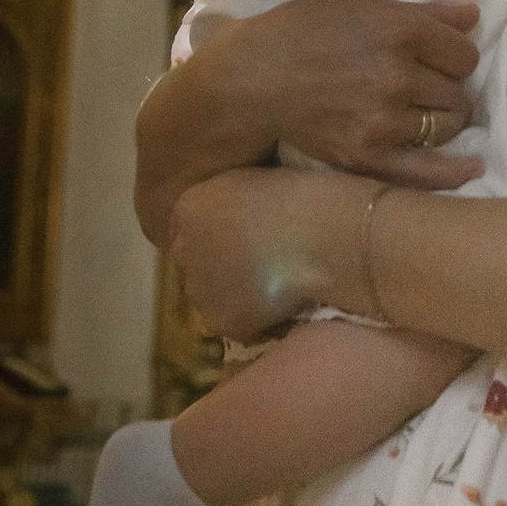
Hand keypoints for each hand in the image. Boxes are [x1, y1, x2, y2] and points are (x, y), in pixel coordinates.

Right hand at [136, 0, 483, 239]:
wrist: (249, 81)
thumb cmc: (299, 33)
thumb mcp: (357, 5)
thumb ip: (421, 13)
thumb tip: (473, 17)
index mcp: (397, 30)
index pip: (463, 53)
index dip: (455, 56)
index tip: (442, 60)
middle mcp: (397, 75)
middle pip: (458, 91)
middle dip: (448, 89)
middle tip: (428, 89)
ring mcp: (383, 121)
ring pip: (446, 126)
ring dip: (443, 121)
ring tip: (424, 116)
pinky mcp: (367, 158)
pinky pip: (428, 170)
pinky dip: (455, 170)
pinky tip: (473, 168)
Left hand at [171, 164, 365, 340]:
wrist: (324, 235)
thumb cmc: (301, 196)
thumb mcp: (252, 180)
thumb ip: (228, 204)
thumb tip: (233, 226)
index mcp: (187, 208)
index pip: (190, 230)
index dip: (219, 238)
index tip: (248, 242)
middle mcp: (182, 249)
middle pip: (195, 265)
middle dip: (220, 268)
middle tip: (261, 266)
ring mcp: (198, 289)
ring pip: (211, 297)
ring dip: (234, 295)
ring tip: (274, 286)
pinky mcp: (220, 321)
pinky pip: (235, 324)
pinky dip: (255, 320)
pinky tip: (282, 304)